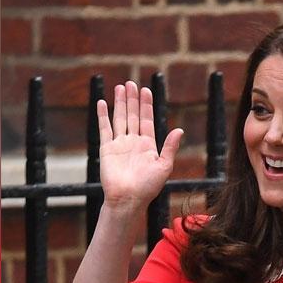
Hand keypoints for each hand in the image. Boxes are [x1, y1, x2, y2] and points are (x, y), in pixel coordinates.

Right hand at [97, 80, 183, 211]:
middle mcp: (133, 142)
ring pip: (120, 118)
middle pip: (133, 115)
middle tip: (131, 83)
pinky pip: (104, 129)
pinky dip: (103, 116)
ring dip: (120, 103)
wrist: (128, 199)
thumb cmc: (148, 187)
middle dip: (133, 99)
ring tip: (120, 87)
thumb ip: (169, 148)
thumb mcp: (164, 167)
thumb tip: (179, 130)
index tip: (146, 91)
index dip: (146, 105)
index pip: (147, 120)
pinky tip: (103, 103)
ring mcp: (119, 144)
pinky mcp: (107, 149)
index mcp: (148, 146)